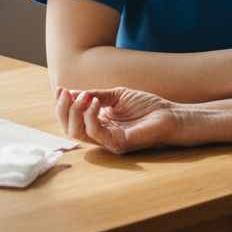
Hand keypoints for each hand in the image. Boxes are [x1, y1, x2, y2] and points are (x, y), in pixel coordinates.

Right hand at [53, 86, 179, 153]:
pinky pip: (96, 133)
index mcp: (99, 125)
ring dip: (75, 111)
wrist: (171, 115)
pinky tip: (95, 102)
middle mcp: (101, 136)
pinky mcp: (118, 142)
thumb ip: (96, 95)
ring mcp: (108, 141)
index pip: (71, 121)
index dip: (62, 106)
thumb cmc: (148, 106)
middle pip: (70, 128)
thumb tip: (72, 92)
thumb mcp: (117, 95)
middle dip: (62, 110)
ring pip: (78, 132)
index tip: (60, 89)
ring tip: (83, 95)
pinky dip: (90, 116)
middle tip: (64, 93)